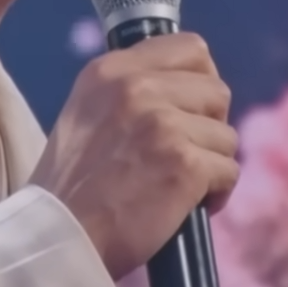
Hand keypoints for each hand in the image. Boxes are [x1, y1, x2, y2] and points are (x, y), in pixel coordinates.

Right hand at [27, 32, 239, 280]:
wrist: (58, 238)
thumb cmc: (73, 187)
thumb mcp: (86, 113)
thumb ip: (130, 91)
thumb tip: (186, 87)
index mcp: (111, 70)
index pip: (190, 48)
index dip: (201, 80)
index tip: (193, 109)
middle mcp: (137, 87)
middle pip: (216, 90)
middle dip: (209, 126)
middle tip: (184, 154)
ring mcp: (162, 123)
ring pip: (226, 135)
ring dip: (211, 164)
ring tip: (179, 186)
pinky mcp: (183, 163)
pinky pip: (229, 171)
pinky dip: (216, 194)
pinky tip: (187, 207)